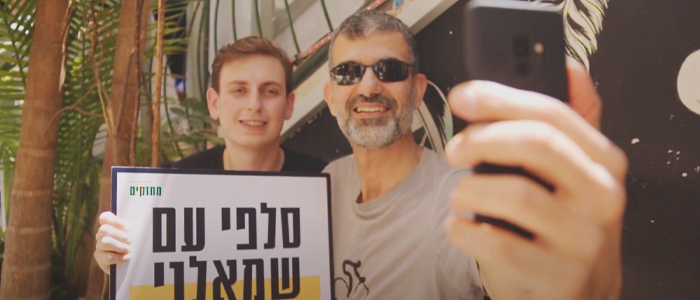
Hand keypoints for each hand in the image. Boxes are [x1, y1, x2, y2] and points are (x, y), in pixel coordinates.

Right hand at [93, 211, 131, 273]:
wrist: (131, 263)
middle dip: (118, 235)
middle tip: (129, 240)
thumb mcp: (134, 234)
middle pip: (104, 229)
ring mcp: (99, 246)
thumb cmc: (134, 245)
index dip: (114, 220)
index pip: (104, 218)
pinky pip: (107, 257)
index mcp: (109, 226)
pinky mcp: (100, 258)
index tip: (126, 227)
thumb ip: (132, 228)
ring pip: (105, 242)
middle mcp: (101, 235)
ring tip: (128, 250)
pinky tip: (127, 258)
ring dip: (119, 246)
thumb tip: (137, 223)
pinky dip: (119, 257)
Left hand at [443, 60, 627, 299]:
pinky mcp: (558, 276)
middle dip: (482, 138)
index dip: (501, 99)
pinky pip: (497, 243)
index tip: (463, 96)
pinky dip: (465, 231)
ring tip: (461, 197)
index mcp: (604, 162)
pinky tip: (461, 227)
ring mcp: (583, 240)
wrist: (576, 295)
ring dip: (470, 191)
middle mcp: (602, 197)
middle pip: (536, 144)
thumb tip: (570, 69)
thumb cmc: (563, 225)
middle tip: (454, 149)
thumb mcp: (574, 175)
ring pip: (514, 194)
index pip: (553, 114)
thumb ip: (568, 126)